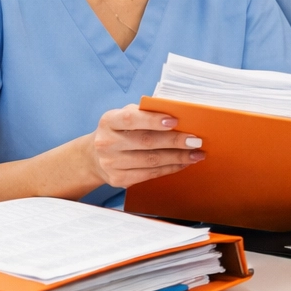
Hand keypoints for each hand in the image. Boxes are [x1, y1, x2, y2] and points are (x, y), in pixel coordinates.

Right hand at [88, 105, 203, 187]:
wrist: (94, 158)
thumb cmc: (120, 131)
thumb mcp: (125, 116)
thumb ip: (145, 112)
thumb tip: (176, 111)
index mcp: (108, 121)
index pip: (130, 119)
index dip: (153, 120)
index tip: (175, 120)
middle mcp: (106, 143)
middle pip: (146, 142)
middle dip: (175, 141)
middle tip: (196, 140)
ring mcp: (111, 163)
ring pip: (150, 160)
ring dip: (178, 157)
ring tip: (197, 154)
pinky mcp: (118, 179)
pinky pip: (149, 174)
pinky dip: (170, 168)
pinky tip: (183, 163)